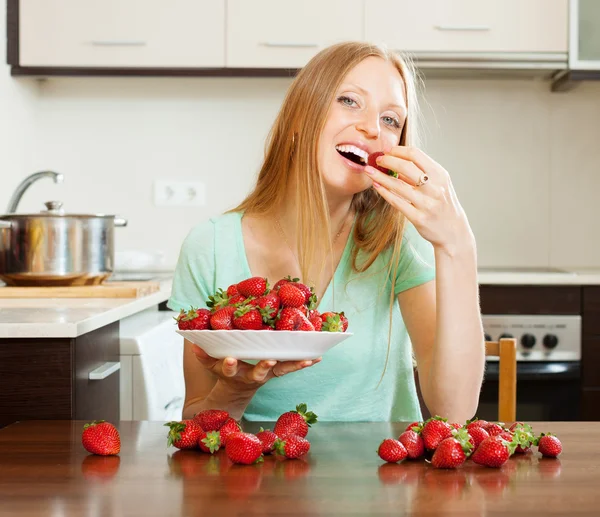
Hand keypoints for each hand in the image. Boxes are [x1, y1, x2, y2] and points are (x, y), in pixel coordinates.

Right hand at [191, 345, 320, 391]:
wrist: (238, 390)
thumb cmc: (226, 371)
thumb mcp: (212, 366)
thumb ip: (204, 356)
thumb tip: (194, 343)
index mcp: (234, 373)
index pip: (229, 369)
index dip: (229, 365)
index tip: (229, 359)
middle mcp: (252, 375)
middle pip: (259, 373)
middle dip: (264, 367)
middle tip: (270, 360)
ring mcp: (268, 374)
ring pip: (281, 370)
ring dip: (294, 365)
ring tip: (308, 359)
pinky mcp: (279, 371)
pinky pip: (292, 366)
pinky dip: (304, 362)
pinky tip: (318, 357)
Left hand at [364, 146, 474, 255]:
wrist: (453, 230)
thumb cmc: (442, 203)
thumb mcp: (438, 184)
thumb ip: (420, 172)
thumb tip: (395, 160)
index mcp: (440, 175)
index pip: (415, 155)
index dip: (398, 150)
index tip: (386, 151)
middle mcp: (434, 188)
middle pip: (406, 167)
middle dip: (387, 160)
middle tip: (377, 160)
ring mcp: (427, 204)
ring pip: (398, 185)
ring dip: (380, 176)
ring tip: (368, 171)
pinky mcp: (419, 218)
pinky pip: (397, 202)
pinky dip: (384, 192)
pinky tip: (376, 186)